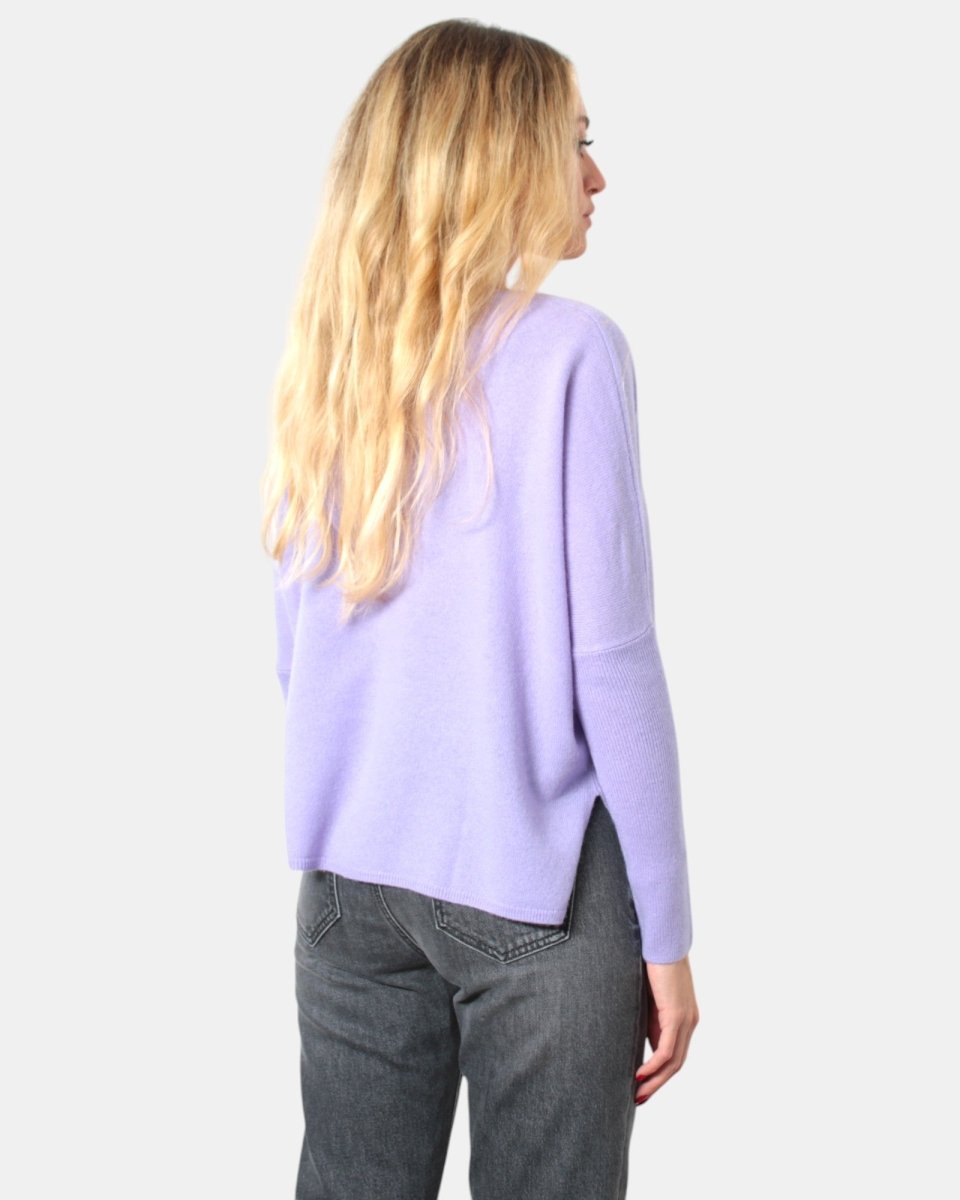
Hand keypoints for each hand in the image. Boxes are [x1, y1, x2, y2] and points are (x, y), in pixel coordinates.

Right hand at [634, 954, 698, 1104]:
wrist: (661, 940)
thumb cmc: (651, 962)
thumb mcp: (648, 997)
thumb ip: (647, 1017)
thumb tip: (635, 1035)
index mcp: (684, 1018)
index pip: (674, 1055)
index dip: (659, 1074)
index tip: (640, 1086)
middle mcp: (689, 1022)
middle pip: (676, 1064)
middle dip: (657, 1084)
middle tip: (638, 1099)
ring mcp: (685, 1020)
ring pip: (673, 1062)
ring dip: (655, 1081)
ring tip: (637, 1093)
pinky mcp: (677, 1015)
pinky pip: (667, 1050)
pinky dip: (654, 1066)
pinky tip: (640, 1075)